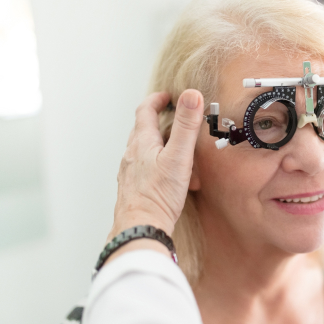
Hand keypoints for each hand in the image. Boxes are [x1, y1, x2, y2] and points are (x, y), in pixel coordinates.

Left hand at [107, 89, 203, 241]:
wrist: (141, 228)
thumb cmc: (158, 194)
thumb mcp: (179, 156)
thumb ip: (186, 125)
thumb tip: (192, 94)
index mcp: (142, 142)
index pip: (145, 111)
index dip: (156, 100)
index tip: (168, 96)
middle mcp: (132, 155)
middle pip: (144, 131)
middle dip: (162, 124)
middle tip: (179, 123)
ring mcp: (130, 172)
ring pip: (146, 152)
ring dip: (164, 149)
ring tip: (183, 158)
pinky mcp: (134, 188)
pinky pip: (148, 170)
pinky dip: (162, 168)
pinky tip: (175, 182)